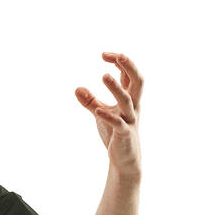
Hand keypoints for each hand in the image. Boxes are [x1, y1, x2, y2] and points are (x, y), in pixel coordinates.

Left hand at [75, 52, 142, 181]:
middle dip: (130, 67)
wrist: (124, 159)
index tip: (104, 55)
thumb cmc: (115, 134)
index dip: (120, 62)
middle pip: (138, 81)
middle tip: (119, 56)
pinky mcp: (124, 134)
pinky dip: (107, 116)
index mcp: (130, 99)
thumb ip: (90, 101)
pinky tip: (97, 110)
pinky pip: (118, 123)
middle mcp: (133, 107)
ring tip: (104, 76)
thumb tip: (77, 88)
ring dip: (116, 88)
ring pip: (127, 101)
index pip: (129, 74)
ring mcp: (130, 120)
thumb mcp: (101, 113)